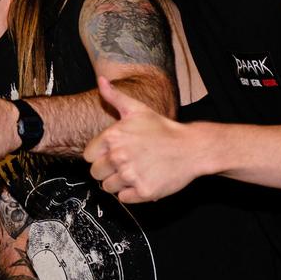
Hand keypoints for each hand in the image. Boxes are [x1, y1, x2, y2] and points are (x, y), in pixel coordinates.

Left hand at [84, 76, 203, 202]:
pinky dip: (132, 193)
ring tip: (136, 171)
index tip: (113, 154)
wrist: (192, 148)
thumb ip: (115, 97)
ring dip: (119, 182)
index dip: (100, 156)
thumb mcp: (137, 109)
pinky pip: (124, 199)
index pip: (88, 157)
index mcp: (113, 137)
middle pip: (96, 174)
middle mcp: (119, 156)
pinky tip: (143, 180)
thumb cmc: (163, 129)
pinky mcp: (143, 191)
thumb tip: (101, 80)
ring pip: (108, 187)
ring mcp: (131, 175)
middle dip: (108, 171)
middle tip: (126, 164)